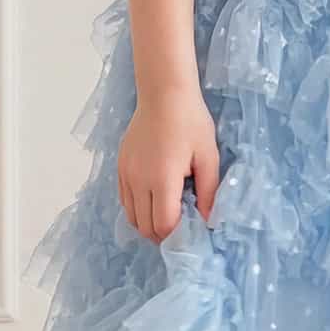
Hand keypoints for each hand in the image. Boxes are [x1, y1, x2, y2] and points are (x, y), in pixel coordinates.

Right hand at [117, 88, 220, 242]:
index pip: (164, 225)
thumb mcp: (208, 156)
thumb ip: (208, 192)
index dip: (178, 236)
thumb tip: (208, 220)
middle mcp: (139, 180)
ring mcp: (126, 174)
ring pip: (132, 217)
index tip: (192, 231)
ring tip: (168, 216)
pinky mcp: (120, 167)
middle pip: (145, 227)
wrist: (164, 94)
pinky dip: (137, 209)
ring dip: (149, 223)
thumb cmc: (190, 122)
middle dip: (164, 234)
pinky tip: (154, 202)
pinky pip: (124, 200)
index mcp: (162, 179)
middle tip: (182, 228)